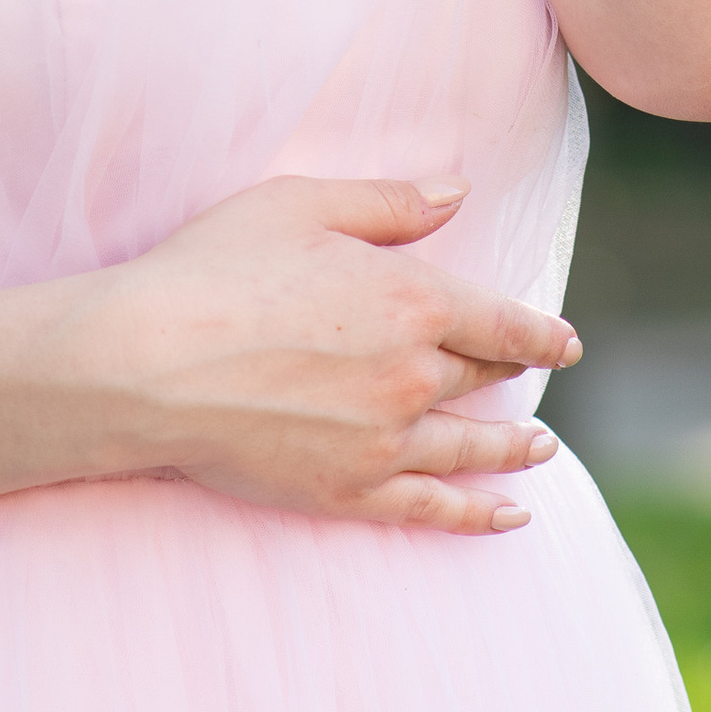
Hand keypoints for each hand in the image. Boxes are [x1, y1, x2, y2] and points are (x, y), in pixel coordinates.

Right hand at [86, 176, 578, 534]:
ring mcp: (382, 441)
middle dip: (513, 378)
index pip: (499, 321)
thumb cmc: (215, 268)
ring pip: (468, 447)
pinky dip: (476, 514)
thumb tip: (459, 195)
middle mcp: (412, 375)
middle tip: (539, 380)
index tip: (566, 342)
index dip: (539, 333)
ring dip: (512, 448)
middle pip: (479, 379)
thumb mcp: (303, 204)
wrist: (143, 362)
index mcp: (411, 299)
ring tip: (542, 450)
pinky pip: (430, 508)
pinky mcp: (346, 491)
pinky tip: (507, 516)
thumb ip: (390, 202)